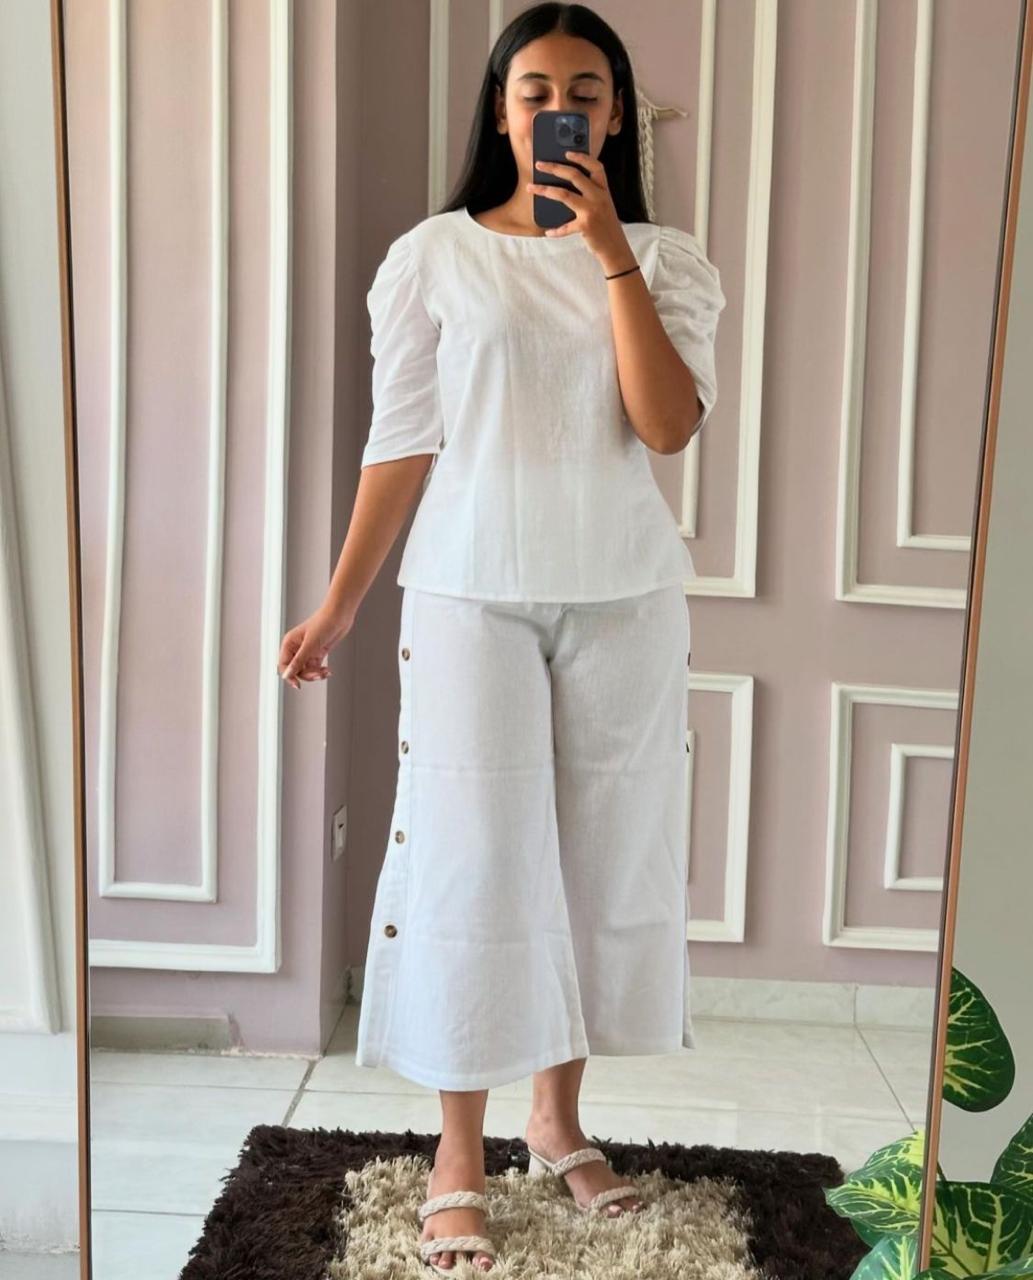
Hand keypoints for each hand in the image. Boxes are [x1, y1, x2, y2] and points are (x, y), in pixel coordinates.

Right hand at [277, 604, 352, 690]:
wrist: (340, 615)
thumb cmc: (324, 623)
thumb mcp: (310, 645)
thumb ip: (298, 661)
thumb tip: (287, 675)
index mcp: (289, 643)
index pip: (283, 665)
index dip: (289, 675)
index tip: (297, 685)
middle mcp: (297, 647)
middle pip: (296, 669)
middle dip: (306, 675)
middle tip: (318, 675)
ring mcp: (308, 650)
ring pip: (306, 670)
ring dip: (315, 674)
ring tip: (325, 672)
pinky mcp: (318, 652)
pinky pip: (315, 667)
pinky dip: (321, 671)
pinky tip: (328, 671)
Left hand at [526, 149, 632, 268]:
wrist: (616, 249)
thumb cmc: (606, 227)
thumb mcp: (603, 206)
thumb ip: (590, 195)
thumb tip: (563, 186)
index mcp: (604, 190)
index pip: (596, 167)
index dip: (582, 158)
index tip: (567, 152)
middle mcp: (599, 197)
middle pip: (574, 175)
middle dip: (554, 167)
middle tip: (539, 164)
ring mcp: (592, 211)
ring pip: (564, 194)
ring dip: (545, 190)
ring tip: (531, 188)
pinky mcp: (585, 226)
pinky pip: (565, 227)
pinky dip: (555, 231)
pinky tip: (548, 232)